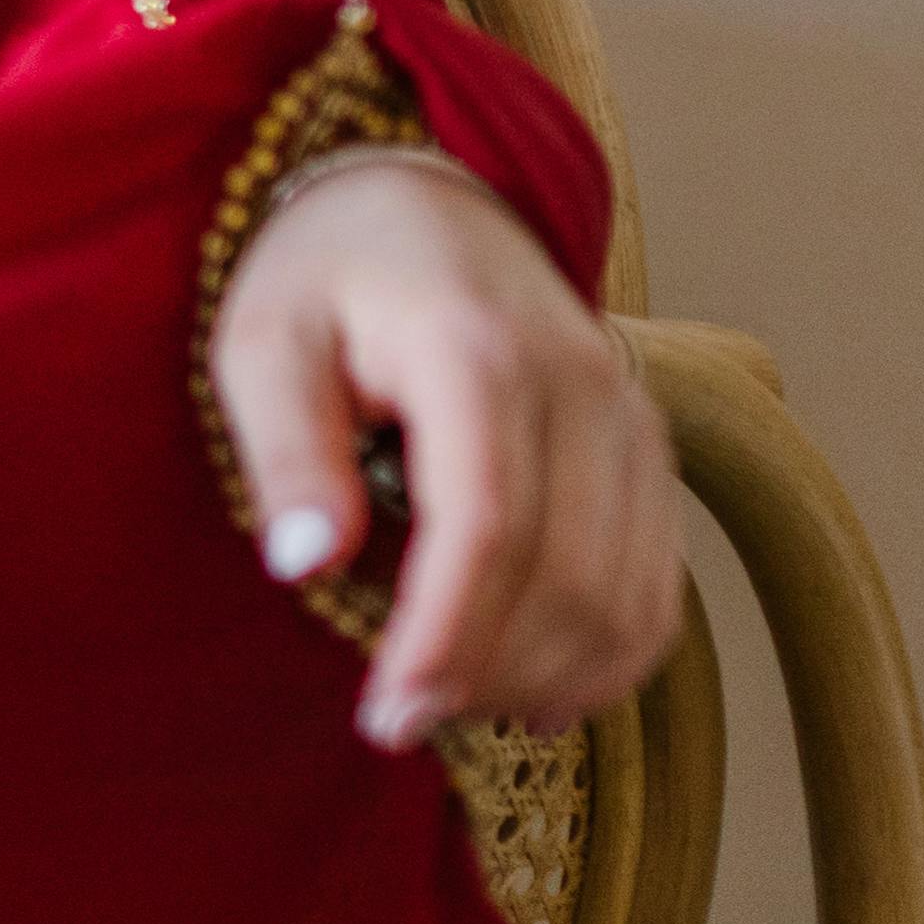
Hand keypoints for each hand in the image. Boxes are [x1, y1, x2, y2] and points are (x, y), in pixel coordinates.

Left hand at [200, 151, 681, 747]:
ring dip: (545, 678)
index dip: (445, 637)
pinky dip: (612, 658)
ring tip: (453, 709)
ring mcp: (629, 414)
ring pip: (625, 593)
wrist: (426, 201)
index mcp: (476, 350)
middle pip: (566, 575)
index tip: (386, 714)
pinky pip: (660, 583)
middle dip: (485, 673)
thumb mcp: (263, 340)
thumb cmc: (327, 277)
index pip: (487, 525)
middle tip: (396, 722)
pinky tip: (540, 699)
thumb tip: (305, 563)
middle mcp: (578, 381)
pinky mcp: (650, 448)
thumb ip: (285, 446)